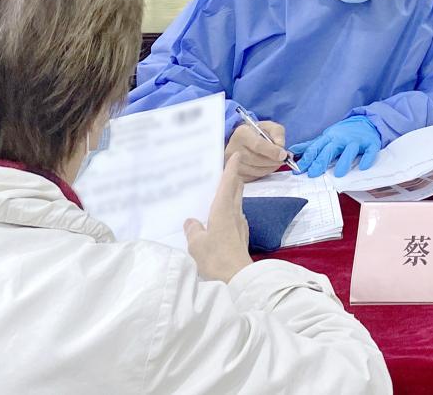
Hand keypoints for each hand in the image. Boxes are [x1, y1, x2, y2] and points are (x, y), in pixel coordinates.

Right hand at [185, 154, 252, 282]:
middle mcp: (234, 214)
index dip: (231, 168)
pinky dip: (229, 211)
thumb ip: (193, 230)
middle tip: (226, 170)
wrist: (237, 279)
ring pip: (236, 204)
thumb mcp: (196, 243)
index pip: (228, 183)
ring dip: (231, 195)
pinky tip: (221, 218)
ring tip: (220, 192)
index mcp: (223, 210)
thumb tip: (192, 222)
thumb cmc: (216, 257)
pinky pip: (234, 217)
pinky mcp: (241, 237)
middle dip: (233, 179)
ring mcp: (240, 226)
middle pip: (236, 191)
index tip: (236, 155)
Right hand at [226, 120, 287, 181]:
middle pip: (257, 160)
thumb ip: (278, 133)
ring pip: (256, 170)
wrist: (246, 139)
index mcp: (241, 133)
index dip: (273, 151)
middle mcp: (233, 148)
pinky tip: (267, 165)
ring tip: (276, 161)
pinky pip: (254, 177)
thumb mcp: (270, 127)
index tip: (283, 155)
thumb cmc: (258, 133)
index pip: (258, 145)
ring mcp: (232, 163)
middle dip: (273, 161)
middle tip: (283, 159)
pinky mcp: (236, 173)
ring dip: (270, 167)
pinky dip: (264, 172)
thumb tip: (280, 147)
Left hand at [291, 115, 381, 177]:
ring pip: (349, 150)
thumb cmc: (343, 133)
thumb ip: (311, 146)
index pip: (315, 148)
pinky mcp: (370, 143)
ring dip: (344, 161)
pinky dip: (366, 158)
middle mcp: (341, 138)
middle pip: (330, 149)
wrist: (366, 122)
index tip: (298, 170)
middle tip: (313, 173)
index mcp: (329, 138)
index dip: (306, 159)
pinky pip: (369, 151)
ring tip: (338, 174)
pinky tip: (363, 166)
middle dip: (320, 161)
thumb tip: (293, 151)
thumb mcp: (325, 138)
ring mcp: (356, 141)